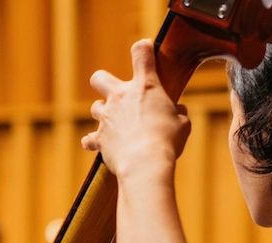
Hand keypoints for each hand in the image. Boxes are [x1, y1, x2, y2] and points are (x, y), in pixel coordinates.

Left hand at [81, 40, 189, 180]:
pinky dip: (93, 142)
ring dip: (103, 114)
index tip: (146, 50)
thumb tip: (178, 112)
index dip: (143, 48)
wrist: (145, 163)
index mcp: (146, 86)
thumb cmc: (167, 141)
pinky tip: (101, 146)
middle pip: (99, 78)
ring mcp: (106, 117)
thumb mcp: (182, 123)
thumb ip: (177, 113)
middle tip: (115, 93)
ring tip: (115, 124)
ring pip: (94, 107)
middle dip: (103, 82)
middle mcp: (120, 97)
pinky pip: (89, 139)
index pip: (141, 53)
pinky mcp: (99, 138)